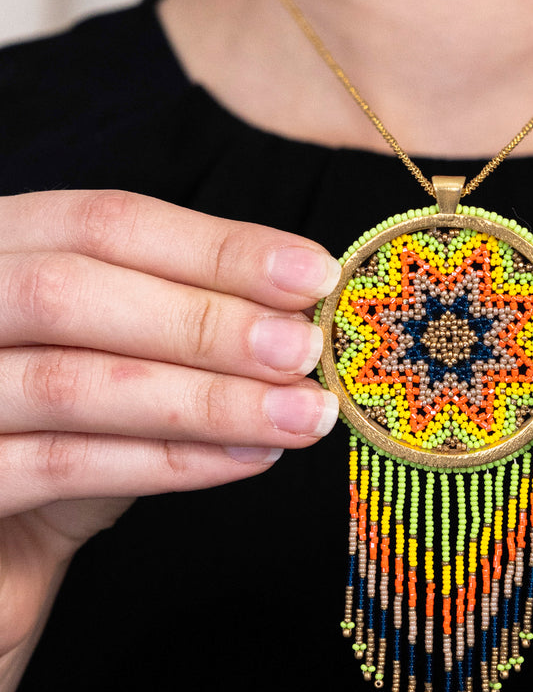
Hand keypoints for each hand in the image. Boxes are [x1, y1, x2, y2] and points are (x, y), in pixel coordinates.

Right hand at [0, 190, 339, 684]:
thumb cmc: (58, 442)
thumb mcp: (116, 371)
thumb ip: (178, 338)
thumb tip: (294, 321)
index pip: (103, 225)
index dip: (218, 248)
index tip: (314, 275)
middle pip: (73, 290)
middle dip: (207, 321)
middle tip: (307, 351)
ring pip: (72, 382)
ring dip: (207, 399)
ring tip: (300, 415)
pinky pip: (60, 467)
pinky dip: (166, 461)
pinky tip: (246, 459)